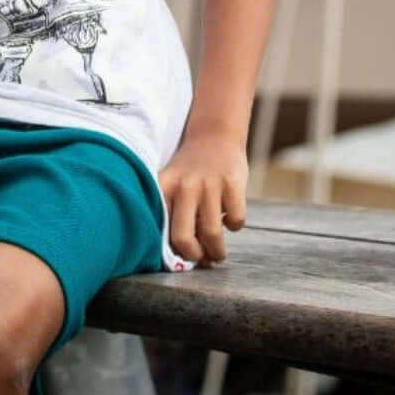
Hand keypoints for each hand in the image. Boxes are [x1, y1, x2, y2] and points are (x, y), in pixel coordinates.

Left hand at [157, 127, 247, 265]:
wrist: (215, 135)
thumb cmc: (191, 171)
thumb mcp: (172, 183)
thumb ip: (171, 213)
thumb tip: (178, 257)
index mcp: (164, 186)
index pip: (159, 228)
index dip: (169, 251)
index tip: (179, 258)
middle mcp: (184, 185)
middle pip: (182, 237)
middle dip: (194, 256)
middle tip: (201, 259)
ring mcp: (209, 183)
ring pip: (211, 234)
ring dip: (217, 251)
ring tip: (218, 252)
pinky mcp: (232, 182)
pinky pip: (235, 220)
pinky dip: (234, 225)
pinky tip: (229, 218)